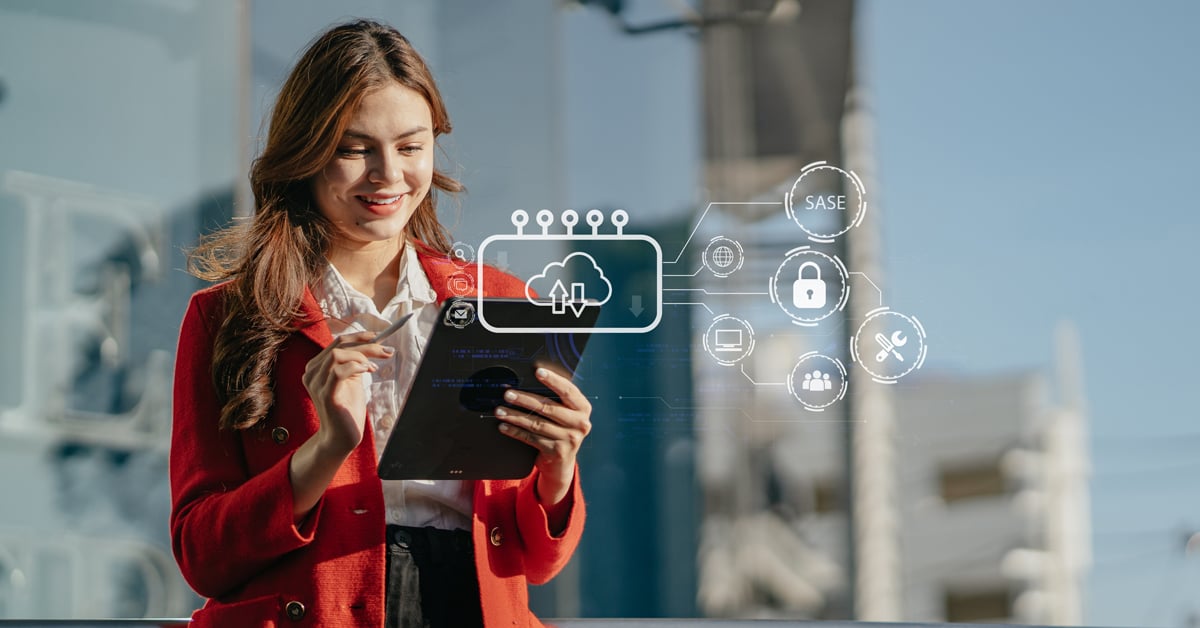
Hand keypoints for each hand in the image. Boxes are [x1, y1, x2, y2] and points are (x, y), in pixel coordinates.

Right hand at [301, 330, 392, 455]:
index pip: (337, 342)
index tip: (378, 337)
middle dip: (366, 344)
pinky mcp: (325, 395)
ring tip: (372, 368)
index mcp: (316, 367)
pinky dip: (355, 367)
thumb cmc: (347, 408)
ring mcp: (316, 384)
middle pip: (339, 345)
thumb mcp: (352, 379)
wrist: (341, 436)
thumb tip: (374, 344)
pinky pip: (338, 372)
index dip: (359, 336)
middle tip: (387, 350)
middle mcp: (312, 372)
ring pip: (337, 355)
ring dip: (360, 356)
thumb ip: (355, 362)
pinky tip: (367, 371)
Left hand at [495, 368, 591, 506]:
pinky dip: (515, 431)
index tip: (538, 371)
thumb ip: (555, 400)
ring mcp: (570, 439)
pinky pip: (531, 438)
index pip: (568, 390)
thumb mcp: (565, 414)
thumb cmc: (559, 429)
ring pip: (537, 424)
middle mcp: (581, 423)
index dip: (553, 380)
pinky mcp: (557, 452)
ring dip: (515, 416)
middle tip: (507, 394)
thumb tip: (528, 380)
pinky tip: (503, 426)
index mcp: (583, 408)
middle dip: (525, 399)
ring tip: (500, 410)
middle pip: (548, 407)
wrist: (561, 463)